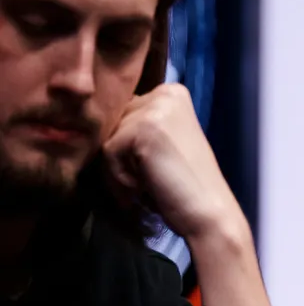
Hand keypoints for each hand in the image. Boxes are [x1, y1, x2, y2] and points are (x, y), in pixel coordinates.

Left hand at [100, 83, 244, 242]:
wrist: (209, 212)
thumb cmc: (184, 185)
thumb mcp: (162, 142)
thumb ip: (137, 124)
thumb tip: (91, 121)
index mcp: (172, 93)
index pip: (122, 112)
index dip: (128, 147)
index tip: (151, 169)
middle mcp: (165, 93)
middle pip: (112, 122)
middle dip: (122, 156)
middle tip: (148, 181)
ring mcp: (156, 108)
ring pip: (107, 137)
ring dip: (118, 169)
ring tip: (146, 185)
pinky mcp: (145, 128)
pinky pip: (107, 151)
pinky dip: (119, 177)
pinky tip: (144, 188)